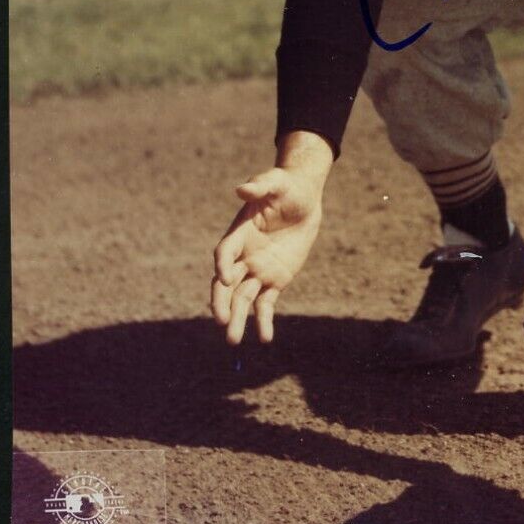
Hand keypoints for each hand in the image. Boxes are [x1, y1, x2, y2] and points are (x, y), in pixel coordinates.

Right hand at [210, 162, 324, 345]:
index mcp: (239, 234)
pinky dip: (264, 321)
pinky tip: (265, 338)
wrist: (304, 197)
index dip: (222, 265)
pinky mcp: (274, 280)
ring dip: (236, 319)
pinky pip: (265, 304)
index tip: (224, 278)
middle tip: (220, 321)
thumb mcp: (275, 182)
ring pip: (242, 299)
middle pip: (226, 284)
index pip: (224, 253)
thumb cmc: (285, 186)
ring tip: (234, 341)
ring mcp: (257, 270)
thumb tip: (242, 189)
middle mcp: (243, 256)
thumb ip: (259, 186)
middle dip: (220, 302)